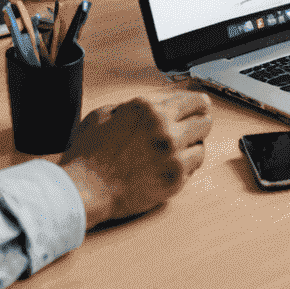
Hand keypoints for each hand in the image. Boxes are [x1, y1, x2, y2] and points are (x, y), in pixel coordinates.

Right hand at [61, 92, 211, 225]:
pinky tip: (172, 166)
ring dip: (192, 146)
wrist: (85, 190)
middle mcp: (165, 128)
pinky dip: (186, 167)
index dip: (195, 103)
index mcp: (148, 108)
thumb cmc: (89, 156)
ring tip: (179, 150)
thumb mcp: (103, 114)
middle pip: (204, 119)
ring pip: (202, 144)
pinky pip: (193, 168)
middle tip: (193, 128)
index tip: (197, 107)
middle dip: (199, 122)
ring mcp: (173, 155)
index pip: (189, 98)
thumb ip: (130, 107)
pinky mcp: (175, 179)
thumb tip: (148, 108)